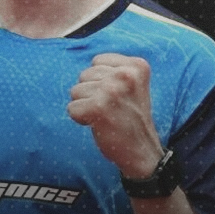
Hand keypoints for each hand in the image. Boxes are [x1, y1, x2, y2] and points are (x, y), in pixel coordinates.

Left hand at [67, 53, 165, 178]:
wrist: (142, 151)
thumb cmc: (131, 118)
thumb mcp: (133, 85)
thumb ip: (114, 70)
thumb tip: (88, 65)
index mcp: (137, 66)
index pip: (98, 61)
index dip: (101, 80)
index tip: (119, 96)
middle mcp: (125, 74)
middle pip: (85, 75)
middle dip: (92, 93)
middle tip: (113, 109)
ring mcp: (111, 90)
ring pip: (76, 91)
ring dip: (86, 106)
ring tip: (107, 116)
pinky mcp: (98, 107)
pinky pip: (72, 108)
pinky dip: (81, 119)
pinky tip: (99, 124)